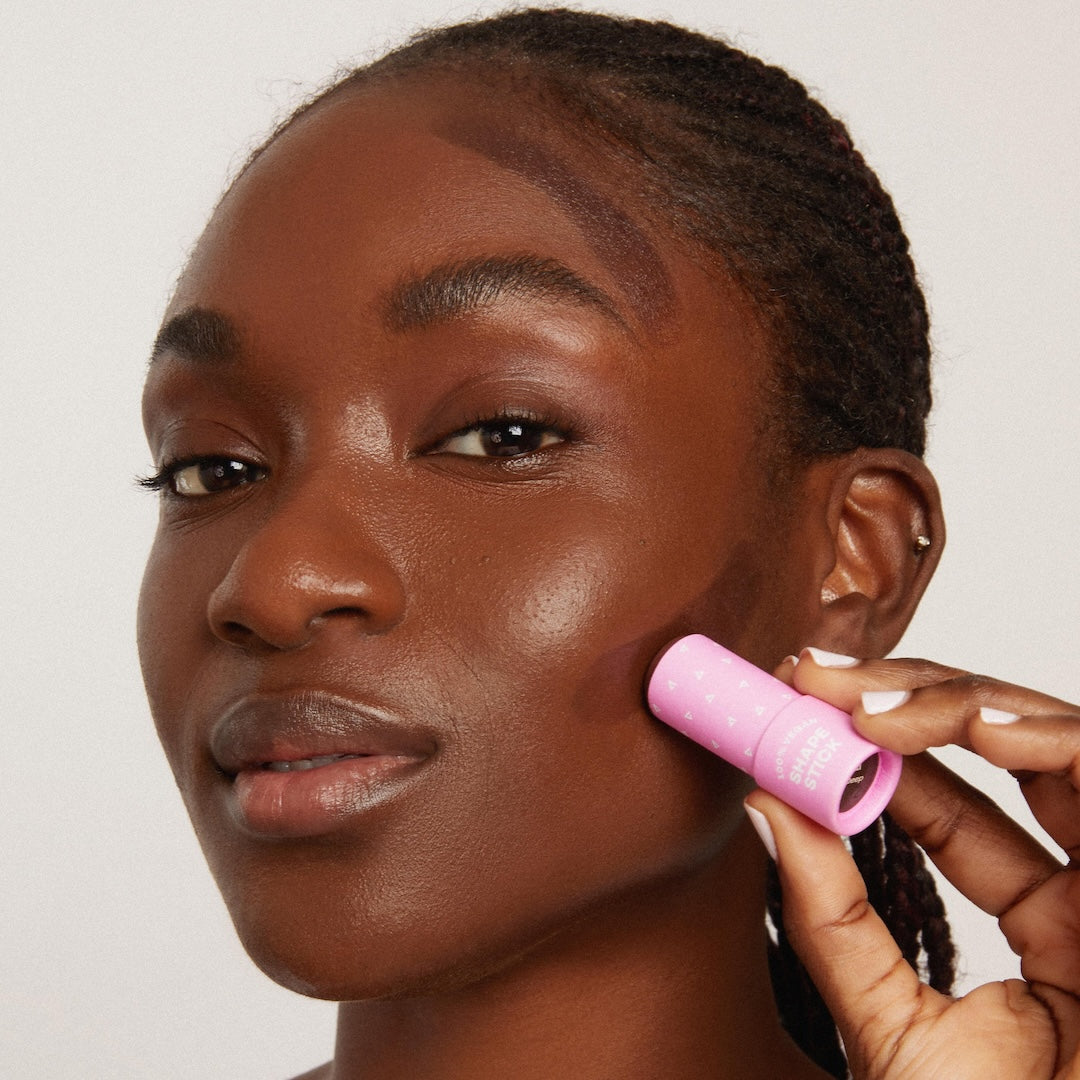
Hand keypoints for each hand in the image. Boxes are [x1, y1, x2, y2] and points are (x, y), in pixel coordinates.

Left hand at [745, 649, 1079, 1079]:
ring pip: (1054, 746)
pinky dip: (1046, 737)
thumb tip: (764, 807)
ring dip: (959, 705)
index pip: (953, 810)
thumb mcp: (887, 1024)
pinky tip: (972, 724)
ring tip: (865, 704)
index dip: (880, 748)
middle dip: (908, 701)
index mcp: (1039, 930)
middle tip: (818, 679)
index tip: (803, 703)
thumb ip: (830, 919)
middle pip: (1006, 755)